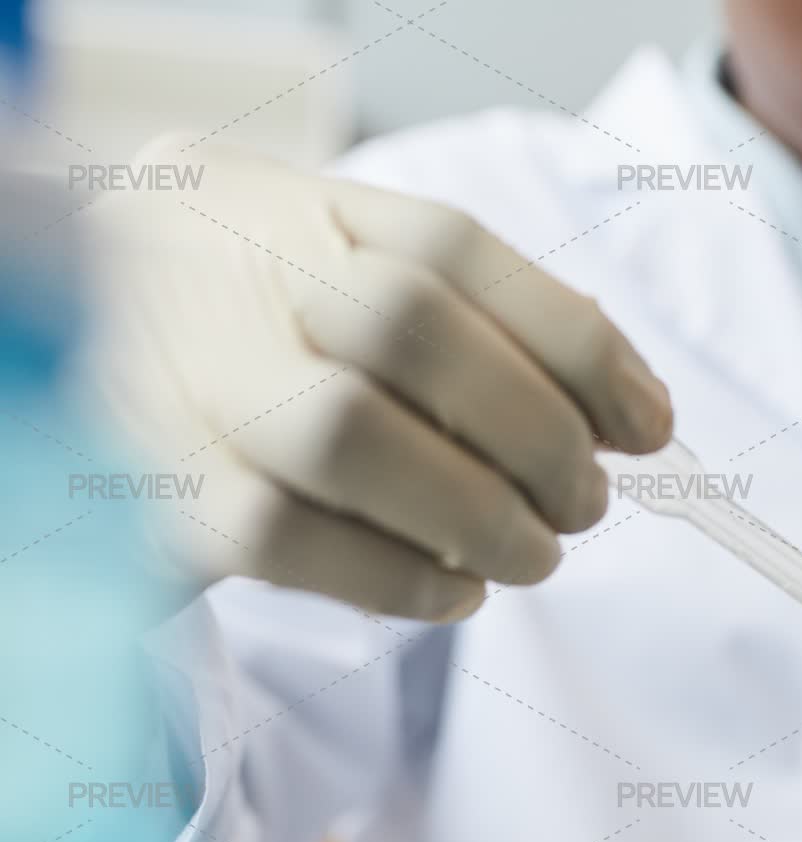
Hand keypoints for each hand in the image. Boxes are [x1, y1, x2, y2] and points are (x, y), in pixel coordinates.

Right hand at [90, 136, 671, 620]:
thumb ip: (479, 321)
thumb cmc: (262, 324)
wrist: (68, 340)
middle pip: (413, 329)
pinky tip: (454, 588)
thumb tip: (628, 406)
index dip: (578, 345)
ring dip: (479, 513)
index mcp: (298, 210)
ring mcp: (185, 378)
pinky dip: (400, 578)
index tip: (650, 424)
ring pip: (348, 438)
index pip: (456, 251)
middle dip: (537, 434)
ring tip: (531, 554)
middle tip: (586, 503)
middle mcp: (230, 273)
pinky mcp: (158, 491)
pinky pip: (286, 541)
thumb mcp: (353, 280)